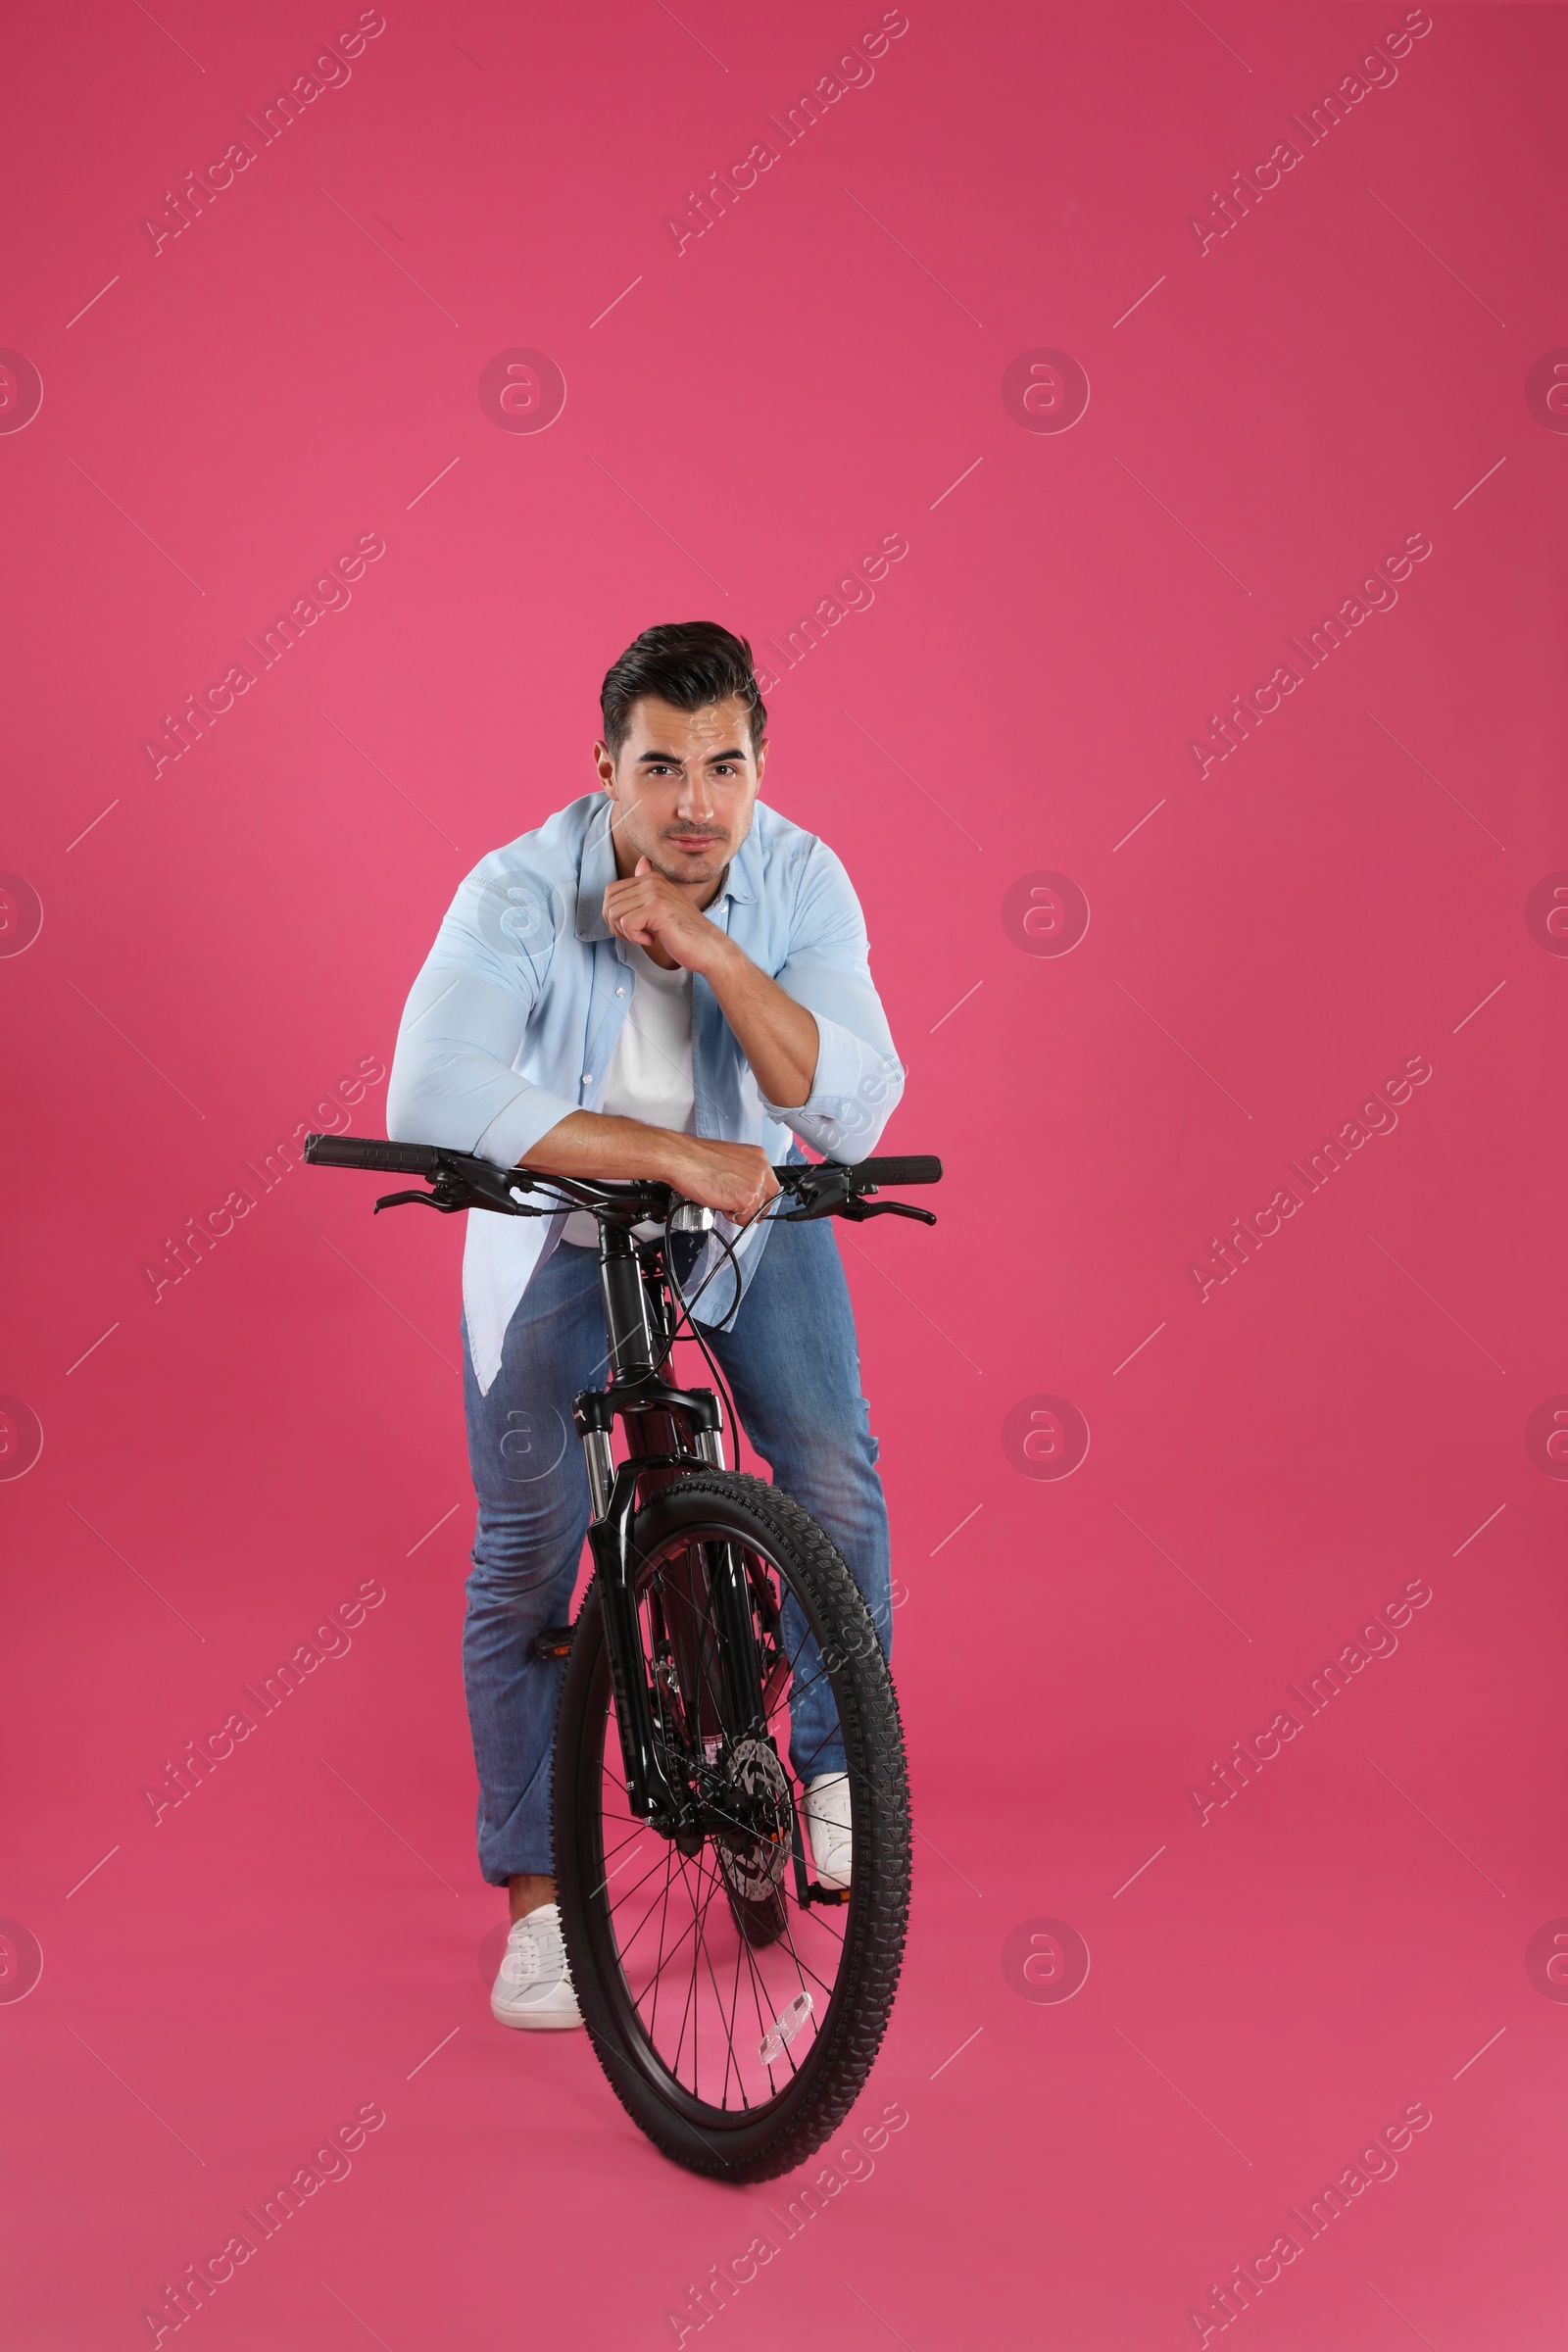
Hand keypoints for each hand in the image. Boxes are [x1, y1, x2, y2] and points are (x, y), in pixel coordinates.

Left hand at [602, 858, 726, 974]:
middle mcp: (652, 881)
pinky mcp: (657, 909)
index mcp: (651, 878)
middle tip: (636, 934)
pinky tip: (651, 939)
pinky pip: (626, 924)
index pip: (610, 892)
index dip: (613, 914)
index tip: (632, 926)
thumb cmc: (684, 930)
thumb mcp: (663, 903)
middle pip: (609, 903)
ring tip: (645, 936)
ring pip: (614, 914)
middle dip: (616, 925)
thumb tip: (642, 861)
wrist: (707, 946)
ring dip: (626, 933)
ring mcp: (655, 894)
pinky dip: (635, 938)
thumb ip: (648, 884)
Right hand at [660, 1136, 777, 1222]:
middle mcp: (761, 1169)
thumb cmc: (696, 1158)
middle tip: (734, 1203)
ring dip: (739, 1211)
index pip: (768, 1184)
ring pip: (756, 1211)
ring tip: (722, 1197)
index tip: (745, 1197)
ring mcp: (756, 1184)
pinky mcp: (746, 1199)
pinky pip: (745, 1220)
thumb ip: (742, 1173)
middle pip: (768, 1199)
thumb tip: (743, 1187)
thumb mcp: (729, 1160)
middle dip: (752, 1206)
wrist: (681, 1159)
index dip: (756, 1196)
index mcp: (757, 1156)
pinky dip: (732, 1217)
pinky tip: (719, 1202)